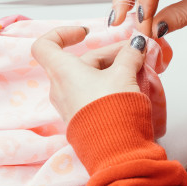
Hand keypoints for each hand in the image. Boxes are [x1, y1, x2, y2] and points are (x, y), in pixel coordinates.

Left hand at [31, 26, 147, 123]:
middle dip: (111, 54)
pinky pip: (92, 95)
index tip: (84, 33)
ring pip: (90, 79)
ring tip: (140, 72)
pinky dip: (110, 87)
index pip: (45, 45)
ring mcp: (69, 105)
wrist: (116, 152)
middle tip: (136, 53)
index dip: (62, 33)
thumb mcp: (125, 75)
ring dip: (115, 71)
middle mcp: (60, 88)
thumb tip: (136, 44)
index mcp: (63, 72)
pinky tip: (133, 89)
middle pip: (81, 61)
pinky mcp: (81, 119)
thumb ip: (130, 55)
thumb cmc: (113, 112)